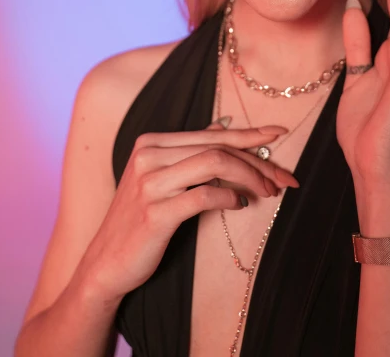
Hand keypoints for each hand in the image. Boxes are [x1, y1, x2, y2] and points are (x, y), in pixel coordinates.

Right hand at [78, 122, 297, 304]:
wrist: (105, 263)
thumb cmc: (139, 220)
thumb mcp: (160, 178)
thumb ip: (189, 151)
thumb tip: (222, 126)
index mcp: (151, 142)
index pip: (211, 134)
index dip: (249, 134)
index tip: (279, 134)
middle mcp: (148, 155)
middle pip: (217, 147)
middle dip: (258, 160)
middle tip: (285, 177)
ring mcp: (150, 182)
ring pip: (214, 164)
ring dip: (250, 177)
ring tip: (268, 191)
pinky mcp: (155, 212)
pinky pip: (203, 195)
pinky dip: (228, 197)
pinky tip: (240, 205)